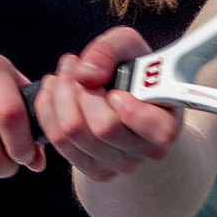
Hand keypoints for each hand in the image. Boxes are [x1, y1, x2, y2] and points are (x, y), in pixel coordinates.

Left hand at [30, 26, 181, 181]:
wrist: (126, 94)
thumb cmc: (131, 69)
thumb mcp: (128, 45)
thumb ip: (110, 49)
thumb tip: (87, 74)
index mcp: (168, 120)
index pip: (159, 130)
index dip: (133, 111)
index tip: (116, 91)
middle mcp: (148, 150)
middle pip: (103, 128)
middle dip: (79, 88)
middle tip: (73, 64)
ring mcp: (121, 165)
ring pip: (75, 134)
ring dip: (59, 96)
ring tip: (62, 73)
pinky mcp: (94, 171)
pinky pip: (59, 143)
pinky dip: (48, 111)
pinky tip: (53, 91)